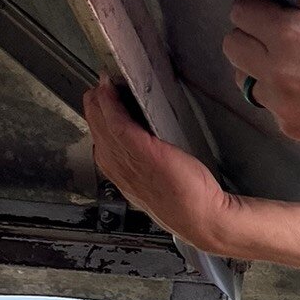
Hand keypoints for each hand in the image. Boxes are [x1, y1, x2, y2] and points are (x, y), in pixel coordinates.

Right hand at [82, 77, 241, 254]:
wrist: (204, 219)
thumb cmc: (188, 202)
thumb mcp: (159, 183)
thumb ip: (146, 165)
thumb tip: (145, 142)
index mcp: (121, 177)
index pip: (99, 142)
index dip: (100, 120)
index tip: (105, 100)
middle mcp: (117, 169)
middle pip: (95, 130)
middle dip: (97, 105)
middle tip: (105, 83)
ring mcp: (126, 161)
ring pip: (102, 124)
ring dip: (101, 100)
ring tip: (106, 81)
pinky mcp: (143, 152)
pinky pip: (118, 122)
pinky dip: (111, 104)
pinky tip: (111, 90)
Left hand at [222, 0, 299, 142]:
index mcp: (291, 35)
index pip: (240, 13)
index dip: (256, 9)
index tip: (268, 12)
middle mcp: (280, 71)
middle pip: (233, 46)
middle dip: (253, 37)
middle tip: (280, 38)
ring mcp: (284, 104)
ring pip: (246, 79)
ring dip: (263, 70)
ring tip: (296, 68)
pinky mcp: (293, 127)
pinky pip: (269, 105)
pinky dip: (283, 97)